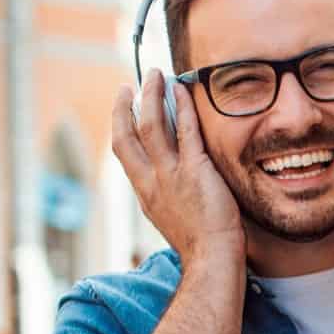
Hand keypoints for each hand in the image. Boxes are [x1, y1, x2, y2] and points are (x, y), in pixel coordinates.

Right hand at [110, 70, 243, 267]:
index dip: (121, 128)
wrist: (212, 258)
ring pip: (151, 125)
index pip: (125, 154)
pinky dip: (183, 107)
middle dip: (125, 106)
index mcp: (144, 193)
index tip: (124, 111)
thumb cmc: (201, 245)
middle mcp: (151, 181)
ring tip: (155, 75)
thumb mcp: (173, 219)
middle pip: (126, 135)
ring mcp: (170, 175)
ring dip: (152, 95)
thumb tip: (170, 186)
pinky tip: (183, 90)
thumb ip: (168, 198)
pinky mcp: (195, 171)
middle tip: (130, 85)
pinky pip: (186, 130)